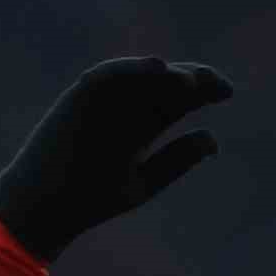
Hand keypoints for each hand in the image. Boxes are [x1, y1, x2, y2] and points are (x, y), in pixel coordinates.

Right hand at [0, 56, 233, 261]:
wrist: (46, 208)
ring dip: (165, 73)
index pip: (177, 100)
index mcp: (141, 128)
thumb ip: (177, 159)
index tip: (229, 92)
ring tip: (192, 82)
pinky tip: (157, 67)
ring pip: (140, 76)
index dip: (204, 91)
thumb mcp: (144, 181)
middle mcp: (124, 109)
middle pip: (163, 84)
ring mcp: (102, 102)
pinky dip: (131, 68)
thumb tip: (214, 138)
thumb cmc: (92, 200)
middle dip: (192, 79)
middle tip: (219, 84)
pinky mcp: (78, 98)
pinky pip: (108, 75)